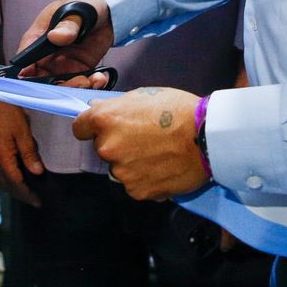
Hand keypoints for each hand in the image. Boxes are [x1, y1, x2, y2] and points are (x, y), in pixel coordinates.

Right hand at [0, 99, 43, 206]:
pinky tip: (12, 178)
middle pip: (6, 185)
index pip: (16, 183)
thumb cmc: (7, 112)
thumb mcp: (22, 130)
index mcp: (2, 157)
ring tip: (25, 193)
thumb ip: (29, 153)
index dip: (27, 194)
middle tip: (34, 201)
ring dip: (12, 189)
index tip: (38, 201)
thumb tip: (38, 172)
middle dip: (20, 195)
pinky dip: (5, 180)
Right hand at [13, 0, 113, 78]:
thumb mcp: (74, 12)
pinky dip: (90, 85)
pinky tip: (99, 78)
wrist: (106, 8)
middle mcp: (46, 56)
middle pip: (41, 80)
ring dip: (76, 88)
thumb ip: (66, 25)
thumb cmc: (82, 3)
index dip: (27, 77)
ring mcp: (63, 64)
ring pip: (62, 86)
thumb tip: (55, 37)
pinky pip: (81, 83)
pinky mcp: (80, 69)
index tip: (40, 86)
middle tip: (76, 82)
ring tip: (92, 80)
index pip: (24, 61)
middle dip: (56, 88)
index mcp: (37, 38)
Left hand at [71, 86, 206, 200]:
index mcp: (105, 120)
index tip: (103, 128)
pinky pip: (135, 185)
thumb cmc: (178, 110)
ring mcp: (121, 172)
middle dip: (118, 144)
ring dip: (133, 164)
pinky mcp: (137, 191)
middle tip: (144, 139)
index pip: (80, 127)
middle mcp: (107, 147)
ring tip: (158, 154)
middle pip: (103, 149)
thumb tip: (100, 111)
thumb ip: (117, 107)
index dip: (91, 127)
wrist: (206, 137)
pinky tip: (163, 168)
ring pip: (120, 168)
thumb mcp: (142, 95)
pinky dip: (146, 179)